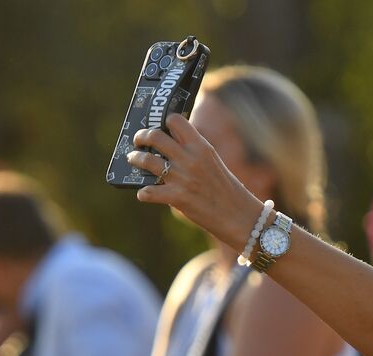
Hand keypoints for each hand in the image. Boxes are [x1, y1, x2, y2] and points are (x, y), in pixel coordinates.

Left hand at [129, 114, 265, 251]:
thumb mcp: (214, 163)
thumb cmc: (227, 190)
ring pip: (146, 160)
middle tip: (138, 141)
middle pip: (155, 136)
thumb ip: (194, 153)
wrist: (239, 216)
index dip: (164, 122)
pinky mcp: (177, 198)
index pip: (176, 121)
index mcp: (201, 146)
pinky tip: (144, 193)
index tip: (160, 127)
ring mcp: (182, 178)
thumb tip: (172, 147)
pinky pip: (149, 192)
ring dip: (136, 159)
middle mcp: (190, 159)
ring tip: (133, 159)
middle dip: (142, 136)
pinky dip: (144, 193)